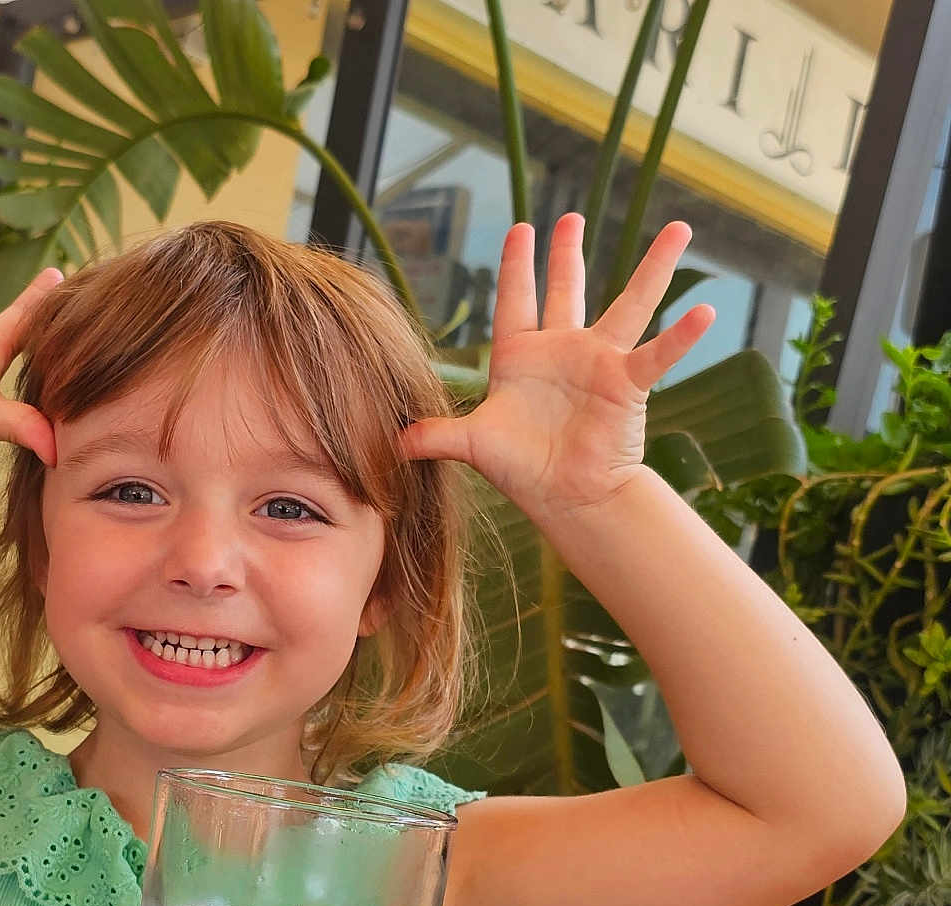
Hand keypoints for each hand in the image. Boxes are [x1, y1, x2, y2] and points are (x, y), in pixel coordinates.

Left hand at [401, 214, 714, 521]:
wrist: (566, 498)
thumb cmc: (522, 470)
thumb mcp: (472, 445)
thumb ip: (434, 436)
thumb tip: (392, 443)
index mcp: (521, 358)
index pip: (515, 302)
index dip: (516, 267)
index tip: (519, 229)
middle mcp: (563, 351)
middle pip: (567, 290)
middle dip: (567, 254)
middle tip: (571, 216)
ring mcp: (599, 363)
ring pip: (629, 304)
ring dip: (653, 268)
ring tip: (680, 229)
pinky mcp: (628, 384)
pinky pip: (657, 354)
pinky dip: (681, 336)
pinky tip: (705, 312)